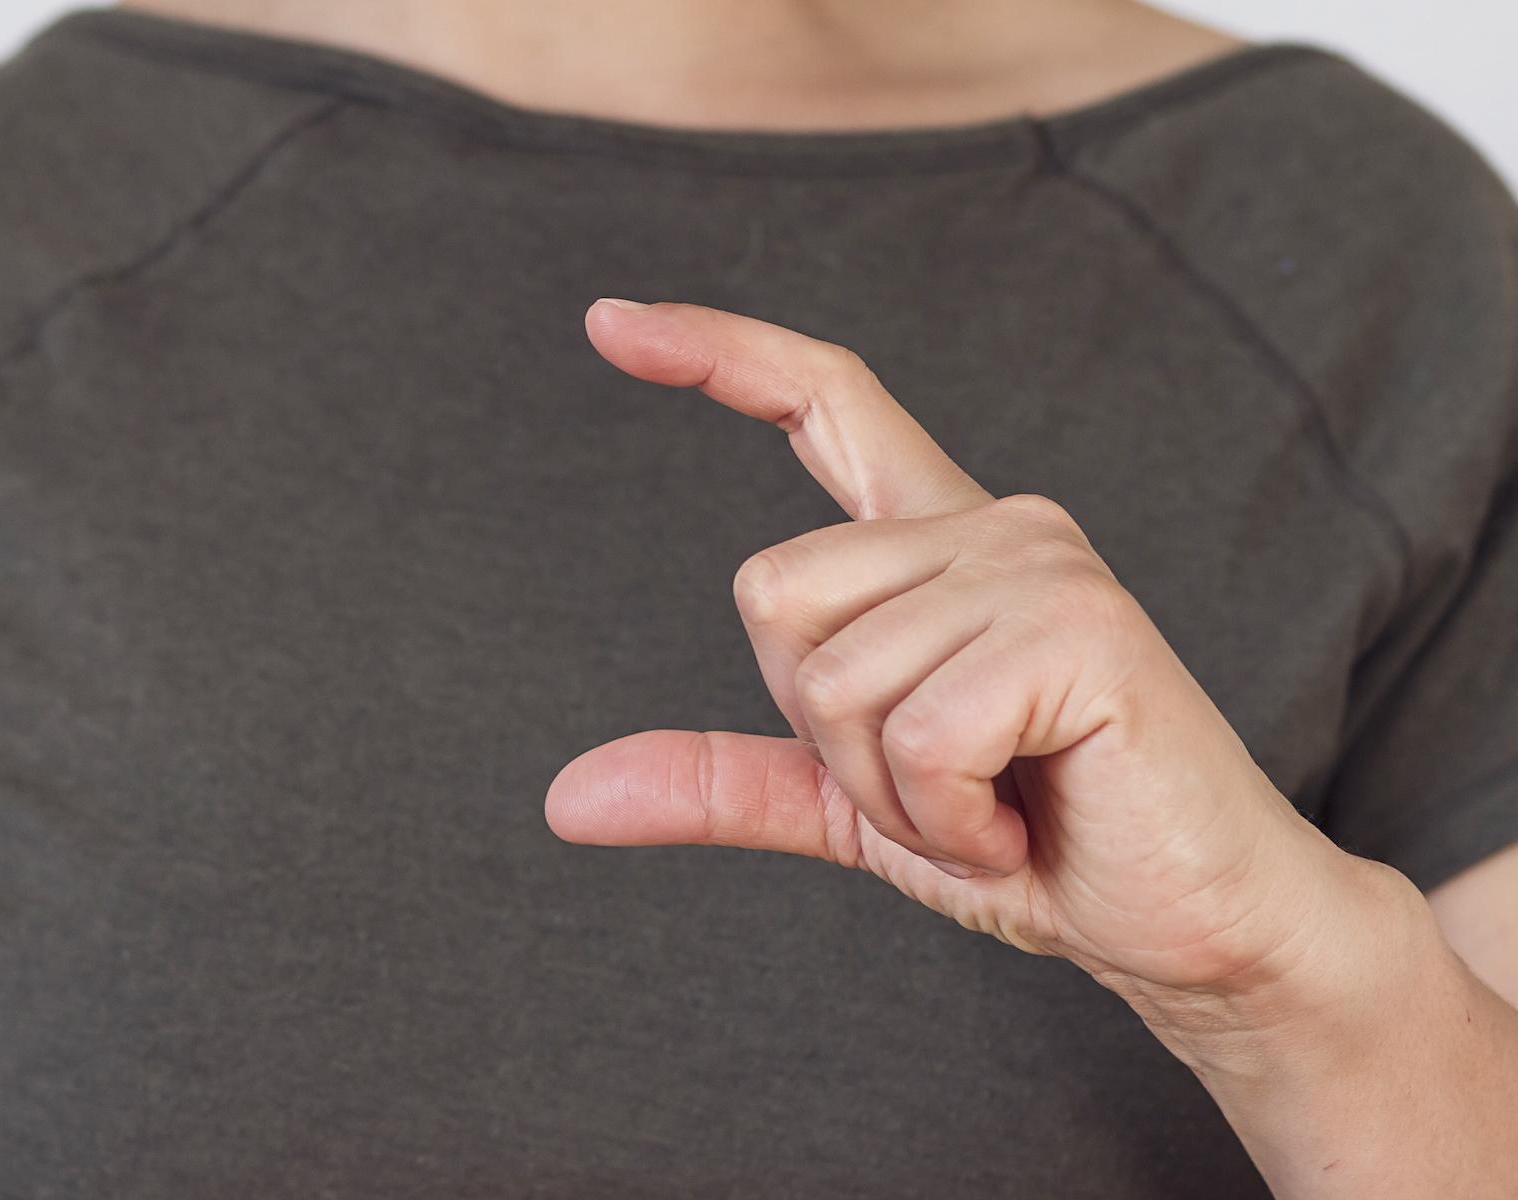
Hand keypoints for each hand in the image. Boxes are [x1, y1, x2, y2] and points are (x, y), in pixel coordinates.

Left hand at [546, 299, 1371, 1010]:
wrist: (1186, 927)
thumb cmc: (1035, 847)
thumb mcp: (852, 808)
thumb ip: (724, 779)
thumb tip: (564, 799)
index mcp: (937, 547)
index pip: (824, 401)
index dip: (717, 353)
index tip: (608, 320)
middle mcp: (992, 526)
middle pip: (770, 595)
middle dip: (829, 736)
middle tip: (945, 787)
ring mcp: (1039, 563)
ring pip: (835, 677)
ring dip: (894, 794)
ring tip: (994, 806)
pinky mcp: (1082, 627)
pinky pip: (918, 733)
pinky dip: (943, 819)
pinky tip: (1021, 822)